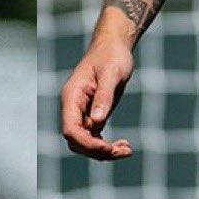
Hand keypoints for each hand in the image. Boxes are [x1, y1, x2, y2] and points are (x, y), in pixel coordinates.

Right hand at [60, 25, 136, 160]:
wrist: (114, 47)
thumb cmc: (112, 56)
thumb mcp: (111, 73)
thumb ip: (103, 96)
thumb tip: (96, 122)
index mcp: (72, 96)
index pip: (70, 130)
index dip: (87, 143)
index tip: (108, 147)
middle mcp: (73, 107)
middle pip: (77, 141)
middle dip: (98, 151)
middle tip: (124, 151)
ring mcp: (81, 113)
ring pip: (85, 143)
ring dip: (104, 152)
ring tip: (127, 150)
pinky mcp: (92, 115)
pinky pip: (94, 138)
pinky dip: (107, 146)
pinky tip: (124, 146)